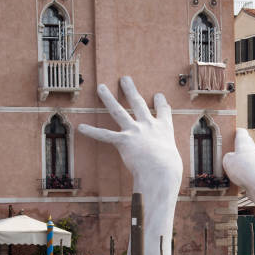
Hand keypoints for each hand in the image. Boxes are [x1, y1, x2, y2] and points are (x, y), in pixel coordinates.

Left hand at [78, 77, 181, 196]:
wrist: (162, 171)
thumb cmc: (170, 170)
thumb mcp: (173, 161)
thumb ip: (167, 162)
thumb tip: (168, 175)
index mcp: (164, 129)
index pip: (164, 111)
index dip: (160, 103)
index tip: (158, 96)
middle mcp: (149, 125)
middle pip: (139, 103)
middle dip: (130, 90)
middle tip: (124, 79)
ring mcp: (135, 131)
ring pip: (119, 111)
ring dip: (108, 98)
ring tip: (101, 88)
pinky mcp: (124, 141)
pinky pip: (105, 135)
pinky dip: (92, 131)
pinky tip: (81, 126)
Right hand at [223, 128, 254, 196]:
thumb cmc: (245, 170)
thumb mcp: (227, 161)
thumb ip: (227, 157)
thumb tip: (229, 158)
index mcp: (245, 142)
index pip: (240, 132)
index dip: (235, 133)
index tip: (231, 134)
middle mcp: (254, 149)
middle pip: (246, 145)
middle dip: (238, 148)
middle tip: (229, 154)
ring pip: (249, 157)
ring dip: (242, 161)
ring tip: (232, 169)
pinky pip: (252, 168)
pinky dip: (246, 171)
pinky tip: (240, 178)